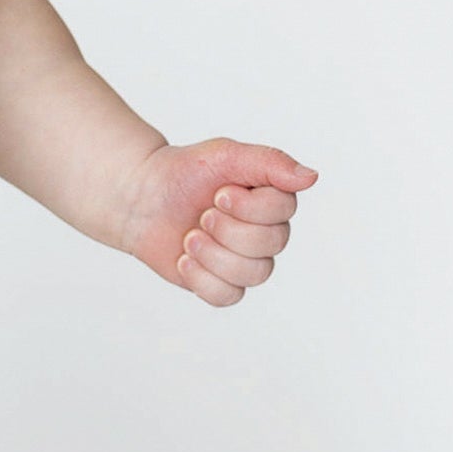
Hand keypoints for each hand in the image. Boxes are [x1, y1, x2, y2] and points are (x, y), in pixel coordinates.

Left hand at [114, 138, 317, 307]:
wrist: (141, 199)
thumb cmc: (184, 173)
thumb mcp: (224, 155)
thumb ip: (269, 162)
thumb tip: (312, 178)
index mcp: (273, 199)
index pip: (283, 211)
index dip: (248, 206)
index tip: (218, 192)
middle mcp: (267, 232)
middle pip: (269, 244)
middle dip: (226, 229)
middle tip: (202, 215)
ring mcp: (246, 261)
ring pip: (253, 274)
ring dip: (212, 254)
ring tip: (189, 237)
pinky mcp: (223, 284)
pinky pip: (228, 296)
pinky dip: (201, 278)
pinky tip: (184, 260)